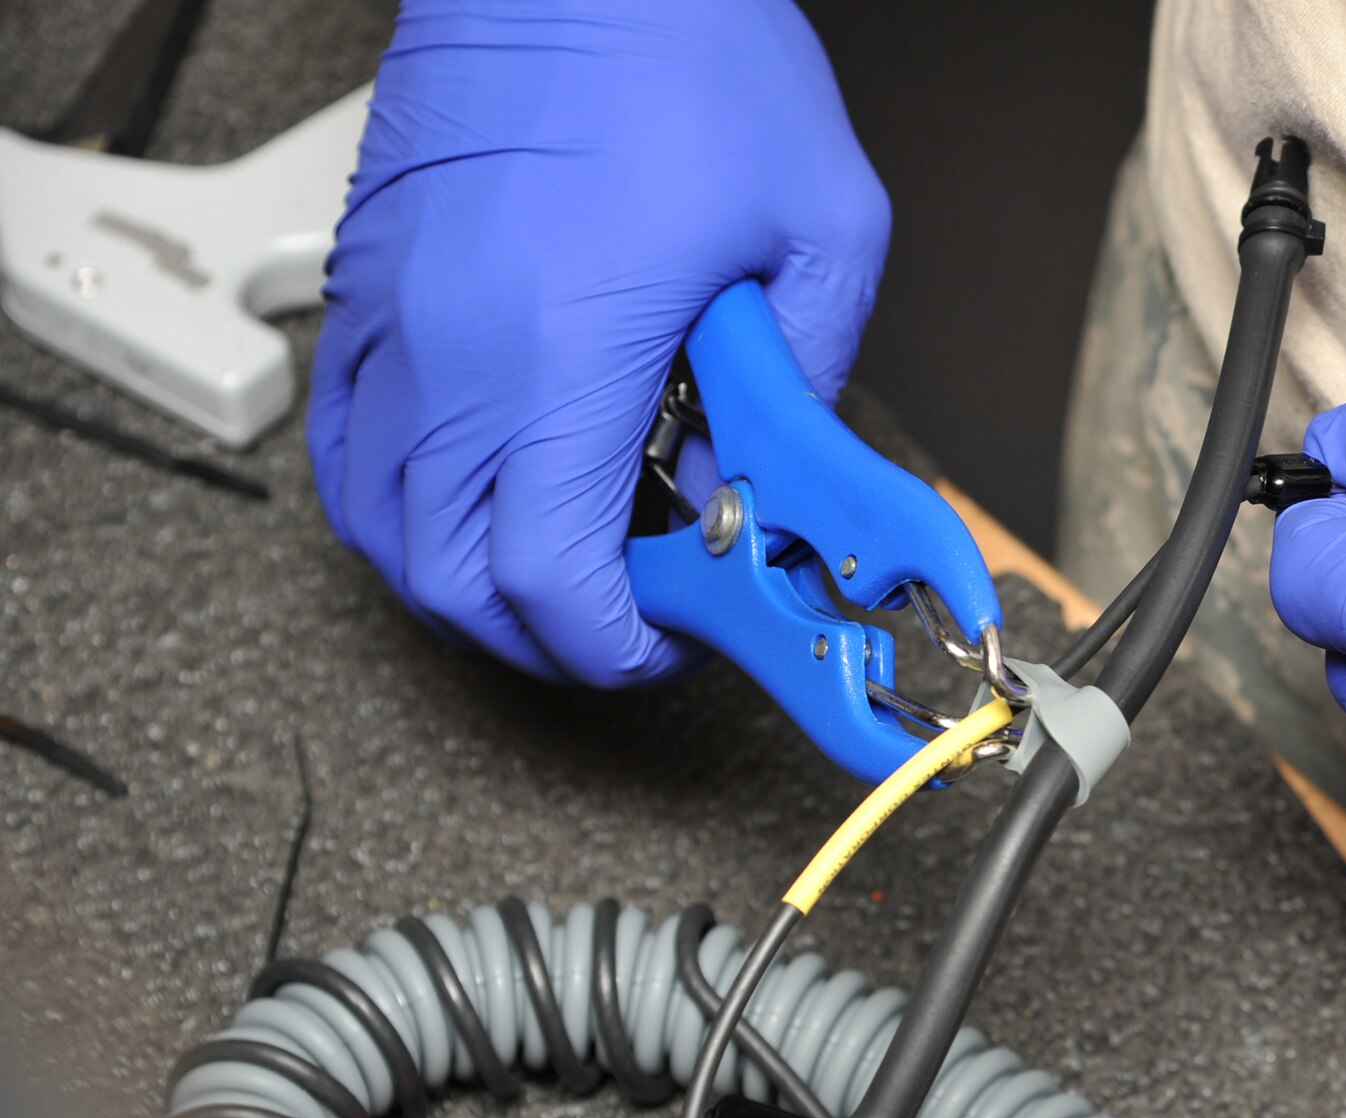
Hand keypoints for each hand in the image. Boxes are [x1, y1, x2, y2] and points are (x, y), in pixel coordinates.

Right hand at [308, 0, 889, 684]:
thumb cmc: (680, 46)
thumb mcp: (822, 222)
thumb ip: (811, 372)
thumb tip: (787, 463)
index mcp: (562, 351)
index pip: (548, 578)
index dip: (609, 647)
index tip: (664, 639)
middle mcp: (454, 351)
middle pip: (450, 582)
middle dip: (543, 639)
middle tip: (620, 623)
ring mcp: (392, 320)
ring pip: (380, 529)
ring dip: (463, 585)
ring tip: (549, 575)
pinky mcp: (364, 286)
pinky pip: (341, 442)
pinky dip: (394, 504)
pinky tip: (463, 498)